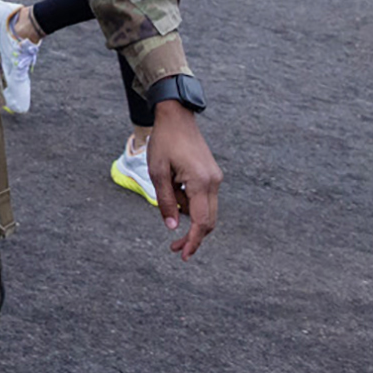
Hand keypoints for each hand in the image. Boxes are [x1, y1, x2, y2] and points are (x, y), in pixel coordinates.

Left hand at [145, 103, 220, 258]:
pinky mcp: (212, 175)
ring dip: (191, 220)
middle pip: (209, 221)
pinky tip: (175, 194)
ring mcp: (215, 178)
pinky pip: (204, 199)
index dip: (193, 241)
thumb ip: (166, 201)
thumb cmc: (164, 142)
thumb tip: (171, 227)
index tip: (184, 254)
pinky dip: (191, 205)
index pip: (201, 221)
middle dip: (193, 237)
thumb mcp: (158, 173)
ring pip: (207, 211)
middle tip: (174, 248)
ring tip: (169, 213)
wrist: (176, 117)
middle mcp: (214, 182)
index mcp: (201, 182)